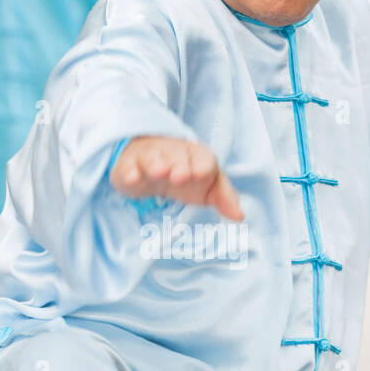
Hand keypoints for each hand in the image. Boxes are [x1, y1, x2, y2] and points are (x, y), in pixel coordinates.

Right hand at [110, 136, 243, 221]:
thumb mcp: (206, 188)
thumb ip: (224, 198)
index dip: (202, 165)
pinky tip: (132, 177)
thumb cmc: (184, 176)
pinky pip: (129, 167)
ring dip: (156, 164)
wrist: (148, 164)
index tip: (202, 175)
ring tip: (159, 172)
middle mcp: (173, 154)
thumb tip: (240, 216)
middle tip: (181, 176)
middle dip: (180, 165)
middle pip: (177, 156)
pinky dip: (130, 172)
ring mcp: (150, 158)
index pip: (202, 157)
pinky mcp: (129, 167)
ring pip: (153, 158)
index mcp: (196, 156)